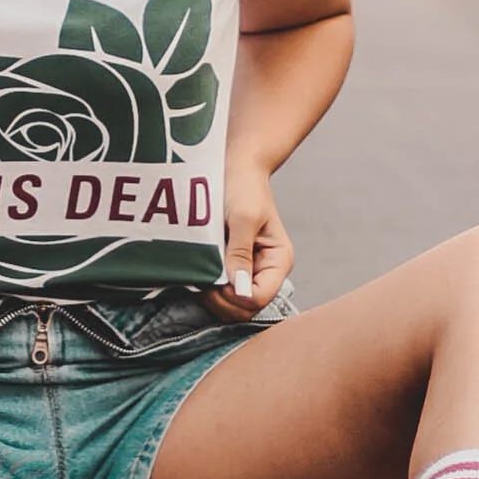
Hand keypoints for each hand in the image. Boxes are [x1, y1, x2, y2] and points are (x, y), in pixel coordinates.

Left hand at [200, 172, 291, 323]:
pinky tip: (200, 275)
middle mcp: (267, 271)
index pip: (260, 298)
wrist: (237, 170)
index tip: (215, 281)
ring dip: (214, 297)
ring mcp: (250, 271)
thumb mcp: (243, 218)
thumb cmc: (244, 188)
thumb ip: (240, 253)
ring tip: (200, 276)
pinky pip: (223, 292)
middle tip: (203, 280)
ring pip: (233, 305)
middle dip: (223, 301)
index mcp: (278, 261)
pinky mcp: (234, 268)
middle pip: (247, 308)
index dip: (235, 297)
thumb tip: (238, 286)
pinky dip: (210, 290)